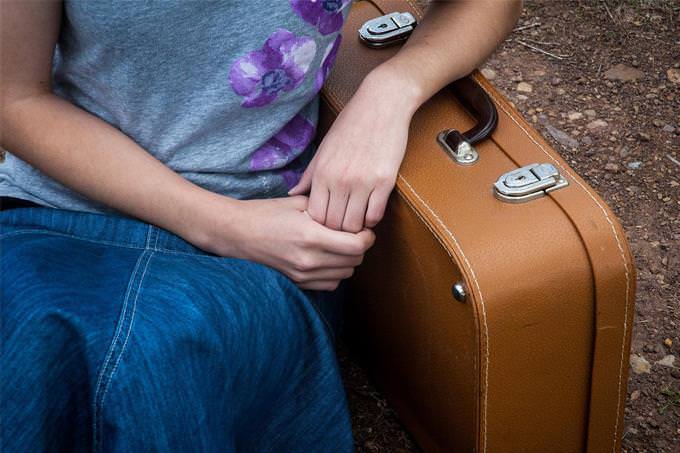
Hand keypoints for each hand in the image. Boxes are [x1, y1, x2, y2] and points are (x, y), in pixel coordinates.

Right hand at [191, 194, 374, 290]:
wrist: (237, 234)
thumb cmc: (267, 213)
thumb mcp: (299, 203)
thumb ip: (328, 209)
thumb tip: (354, 213)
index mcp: (311, 236)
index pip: (357, 245)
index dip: (367, 236)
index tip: (364, 228)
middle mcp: (309, 260)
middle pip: (355, 261)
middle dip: (359, 247)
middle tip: (353, 234)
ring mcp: (303, 275)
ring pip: (346, 274)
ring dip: (348, 261)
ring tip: (338, 246)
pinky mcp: (298, 283)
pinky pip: (331, 284)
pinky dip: (335, 273)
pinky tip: (326, 258)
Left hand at [287, 66, 420, 232]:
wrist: (382, 104)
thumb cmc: (350, 125)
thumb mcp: (324, 148)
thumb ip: (309, 175)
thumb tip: (292, 193)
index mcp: (322, 172)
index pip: (316, 216)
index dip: (321, 224)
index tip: (327, 221)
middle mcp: (340, 180)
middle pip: (334, 224)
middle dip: (338, 230)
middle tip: (343, 226)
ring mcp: (363, 182)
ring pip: (354, 224)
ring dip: (356, 226)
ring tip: (357, 219)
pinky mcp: (385, 181)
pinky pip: (376, 214)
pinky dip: (372, 218)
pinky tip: (371, 209)